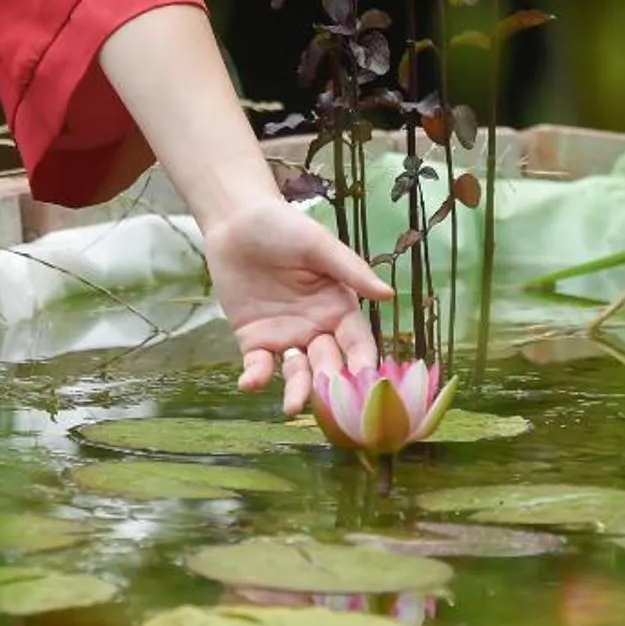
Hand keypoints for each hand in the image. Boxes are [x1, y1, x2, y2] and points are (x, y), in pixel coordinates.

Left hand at [203, 197, 393, 414]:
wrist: (235, 219)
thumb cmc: (283, 226)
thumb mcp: (319, 245)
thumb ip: (351, 270)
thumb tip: (388, 294)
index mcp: (338, 307)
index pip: (357, 343)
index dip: (363, 363)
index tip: (366, 382)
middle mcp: (315, 328)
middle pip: (329, 364)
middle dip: (330, 384)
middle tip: (330, 401)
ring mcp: (285, 336)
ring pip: (297, 372)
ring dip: (297, 391)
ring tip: (293, 406)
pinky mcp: (253, 339)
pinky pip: (259, 365)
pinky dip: (256, 377)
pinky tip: (251, 382)